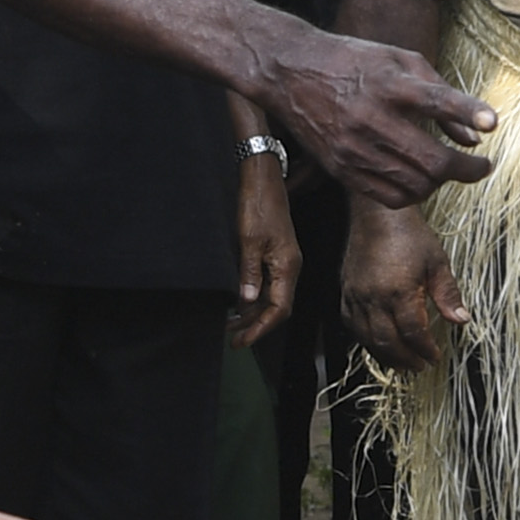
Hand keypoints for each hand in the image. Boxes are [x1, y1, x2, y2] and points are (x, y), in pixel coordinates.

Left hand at [232, 146, 297, 346]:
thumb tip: (247, 301)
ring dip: (252, 312)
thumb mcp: (249, 240)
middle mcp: (289, 267)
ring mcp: (283, 260)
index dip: (261, 328)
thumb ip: (249, 273)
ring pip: (271, 297)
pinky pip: (267, 283)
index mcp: (287, 266)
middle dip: (254, 324)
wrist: (263, 178)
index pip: (279, 309)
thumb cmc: (258, 204)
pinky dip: (253, 296)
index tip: (242, 340)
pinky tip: (238, 300)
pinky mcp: (276, 254)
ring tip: (229, 323)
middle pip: (276, 307)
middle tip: (231, 337)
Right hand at [248, 26, 494, 206]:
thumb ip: (444, 95)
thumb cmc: (356, 62)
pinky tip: (421, 180)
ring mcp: (353, 148)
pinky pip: (391, 198)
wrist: (290, 71)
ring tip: (448, 170)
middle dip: (467, 170)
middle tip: (482, 166)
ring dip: (442, 183)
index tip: (492, 125)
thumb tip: (476, 138)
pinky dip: (415, 194)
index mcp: (387, 84)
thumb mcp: (402, 61)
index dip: (469, 112)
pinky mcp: (341, 169)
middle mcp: (369, 118)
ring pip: (416, 185)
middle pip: (432, 160)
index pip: (436, 100)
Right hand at [340, 199, 466, 367]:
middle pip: (388, 341)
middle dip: (405, 359)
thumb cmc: (408, 234)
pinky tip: (378, 343)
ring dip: (385, 355)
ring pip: (367, 337)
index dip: (425, 349)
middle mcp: (373, 296)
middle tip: (419, 367)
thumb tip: (462, 319)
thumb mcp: (438, 262)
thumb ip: (448, 294)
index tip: (435, 356)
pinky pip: (351, 324)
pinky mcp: (346, 291)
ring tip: (401, 363)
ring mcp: (356, 295)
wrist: (377, 214)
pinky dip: (365, 339)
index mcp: (399, 290)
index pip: (413, 332)